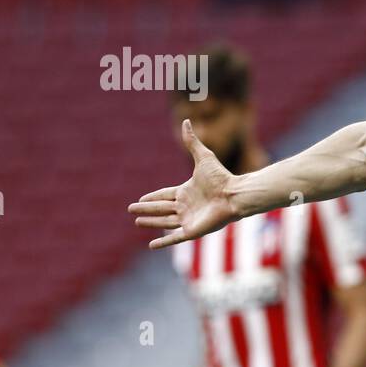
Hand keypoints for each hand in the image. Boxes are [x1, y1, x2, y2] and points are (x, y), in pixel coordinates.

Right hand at [129, 119, 238, 249]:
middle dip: (147, 210)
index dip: (153, 196)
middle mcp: (187, 206)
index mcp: (187, 191)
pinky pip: (175, 238)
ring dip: (151, 223)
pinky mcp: (193, 230)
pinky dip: (163, 243)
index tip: (141, 198)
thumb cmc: (222, 177)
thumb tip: (187, 121)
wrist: (235, 194)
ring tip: (136, 222)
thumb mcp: (203, 156)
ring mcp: (190, 219)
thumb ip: (192, 141)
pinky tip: (151, 246)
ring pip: (165, 222)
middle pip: (162, 208)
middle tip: (131, 210)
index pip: (166, 195)